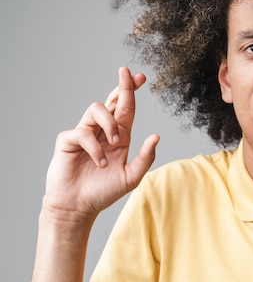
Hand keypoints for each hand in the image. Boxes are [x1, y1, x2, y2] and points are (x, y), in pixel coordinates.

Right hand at [43, 67, 158, 221]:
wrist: (78, 208)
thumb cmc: (103, 193)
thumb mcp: (131, 177)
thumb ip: (145, 158)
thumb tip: (157, 136)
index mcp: (119, 136)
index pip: (127, 108)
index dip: (132, 91)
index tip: (141, 76)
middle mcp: (102, 131)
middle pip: (111, 100)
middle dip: (122, 86)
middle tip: (128, 74)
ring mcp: (84, 134)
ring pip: (97, 109)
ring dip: (110, 124)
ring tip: (116, 145)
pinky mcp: (68, 141)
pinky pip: (83, 132)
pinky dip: (95, 148)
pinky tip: (100, 163)